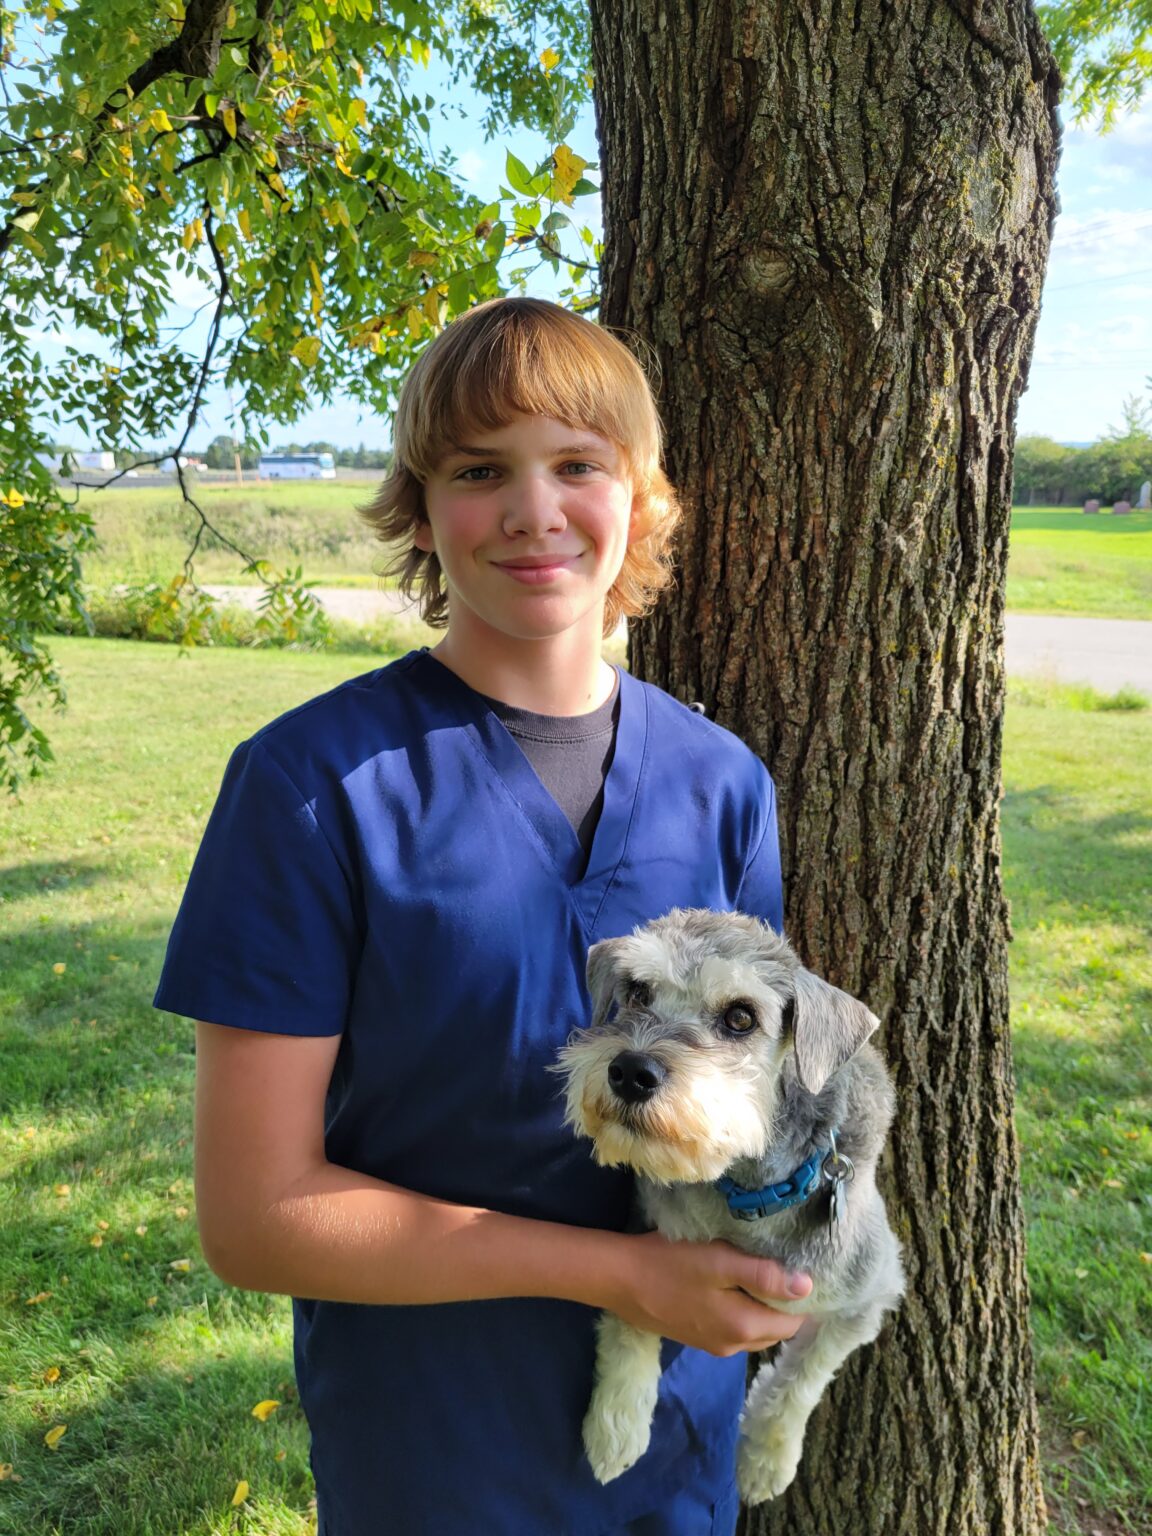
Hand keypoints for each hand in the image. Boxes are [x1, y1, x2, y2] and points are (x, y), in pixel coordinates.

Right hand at [608, 1233, 812, 1356]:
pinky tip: (734, 1287)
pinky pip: (735, 1329)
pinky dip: (744, 1312)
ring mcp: (714, 1345)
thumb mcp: (720, 1261)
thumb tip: (807, 1287)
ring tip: (762, 1273)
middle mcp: (733, 1346)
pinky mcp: (697, 1338)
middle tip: (784, 1266)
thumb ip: (764, 1275)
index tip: (802, 1267)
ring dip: (763, 1308)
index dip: (802, 1297)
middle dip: (784, 1304)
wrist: (620, 1279)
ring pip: (756, 1331)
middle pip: (776, 1329)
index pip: (794, 1321)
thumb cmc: (671, 1263)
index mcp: (744, 1327)